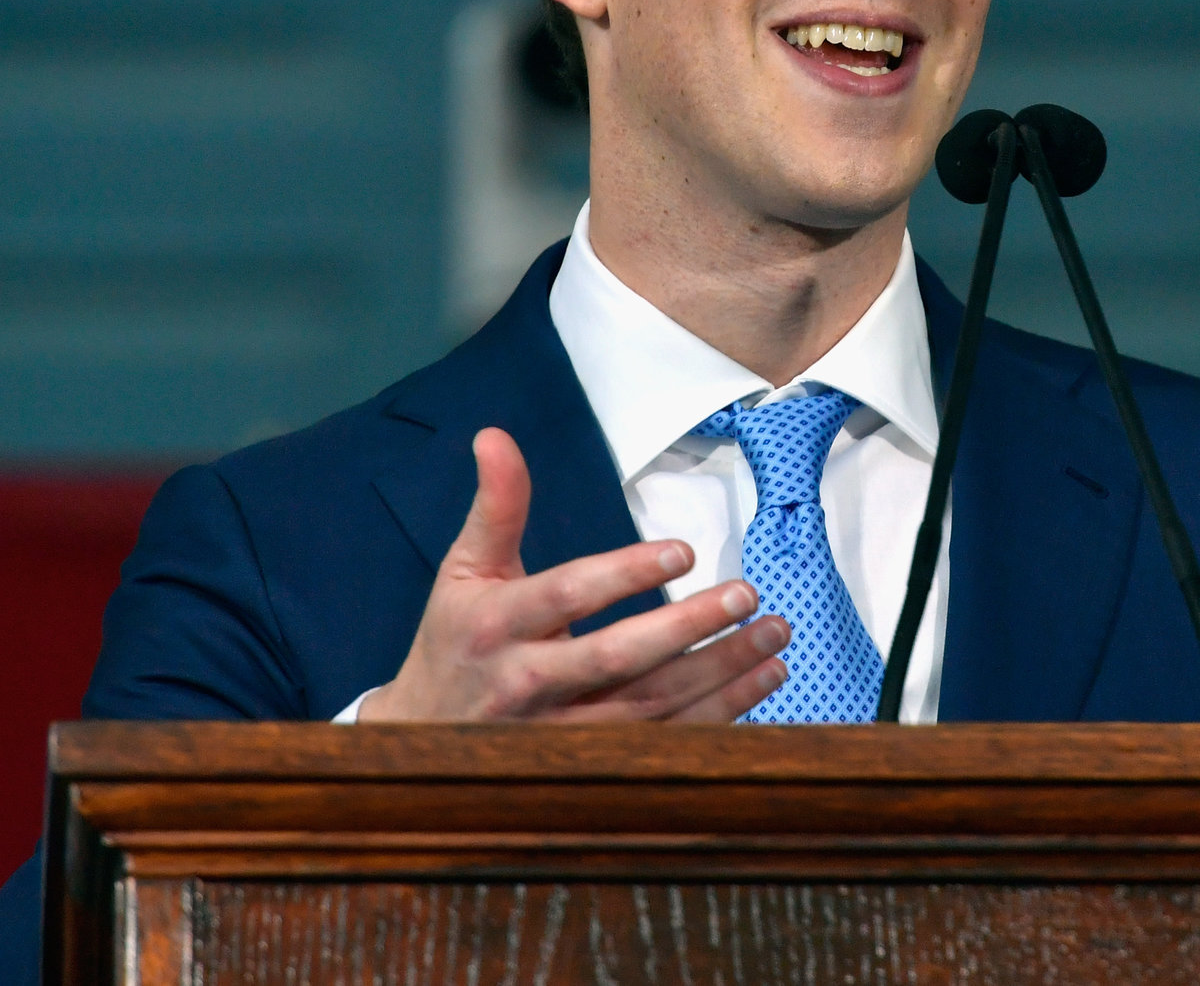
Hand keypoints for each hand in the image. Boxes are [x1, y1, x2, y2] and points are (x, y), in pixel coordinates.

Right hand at [357, 427, 788, 721]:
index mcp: (497, 627)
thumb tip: (494, 435)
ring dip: (721, 672)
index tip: (682, 550)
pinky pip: (665, 742)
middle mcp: (529, 685)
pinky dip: (721, 715)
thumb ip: (495, 506)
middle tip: (744, 595)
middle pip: (617, 660)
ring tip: (774, 634)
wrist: (425, 741)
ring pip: (652, 707)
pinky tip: (762, 679)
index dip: (625, 574)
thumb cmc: (457, 641)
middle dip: (687, 628)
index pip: (568, 598)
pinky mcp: (590, 765)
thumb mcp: (465, 571)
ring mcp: (561, 733)